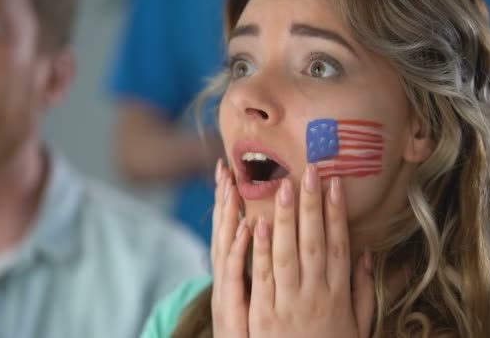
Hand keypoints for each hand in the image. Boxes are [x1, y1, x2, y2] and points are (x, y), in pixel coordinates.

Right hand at [210, 159, 250, 337]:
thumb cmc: (257, 331)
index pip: (234, 228)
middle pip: (226, 231)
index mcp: (236, 273)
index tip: (234, 172)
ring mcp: (227, 292)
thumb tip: (263, 235)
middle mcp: (228, 279)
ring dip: (229, 215)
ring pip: (226, 246)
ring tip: (231, 186)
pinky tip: (245, 228)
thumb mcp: (255, 296)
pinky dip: (239, 252)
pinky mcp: (231, 309)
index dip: (233, 202)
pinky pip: (236, 276)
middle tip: (225, 168)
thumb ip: (262, 268)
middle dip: (226, 199)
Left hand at [248, 164, 374, 337]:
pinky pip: (262, 278)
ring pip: (287, 254)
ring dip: (285, 219)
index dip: (337, 213)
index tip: (334, 185)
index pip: (339, 245)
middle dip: (311, 205)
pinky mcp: (263, 315)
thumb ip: (361, 291)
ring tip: (282, 186)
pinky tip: (257, 224)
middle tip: (308, 171)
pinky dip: (260, 250)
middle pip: (314, 242)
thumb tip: (365, 254)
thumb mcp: (357, 325)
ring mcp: (289, 304)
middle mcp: (316, 294)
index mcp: (339, 294)